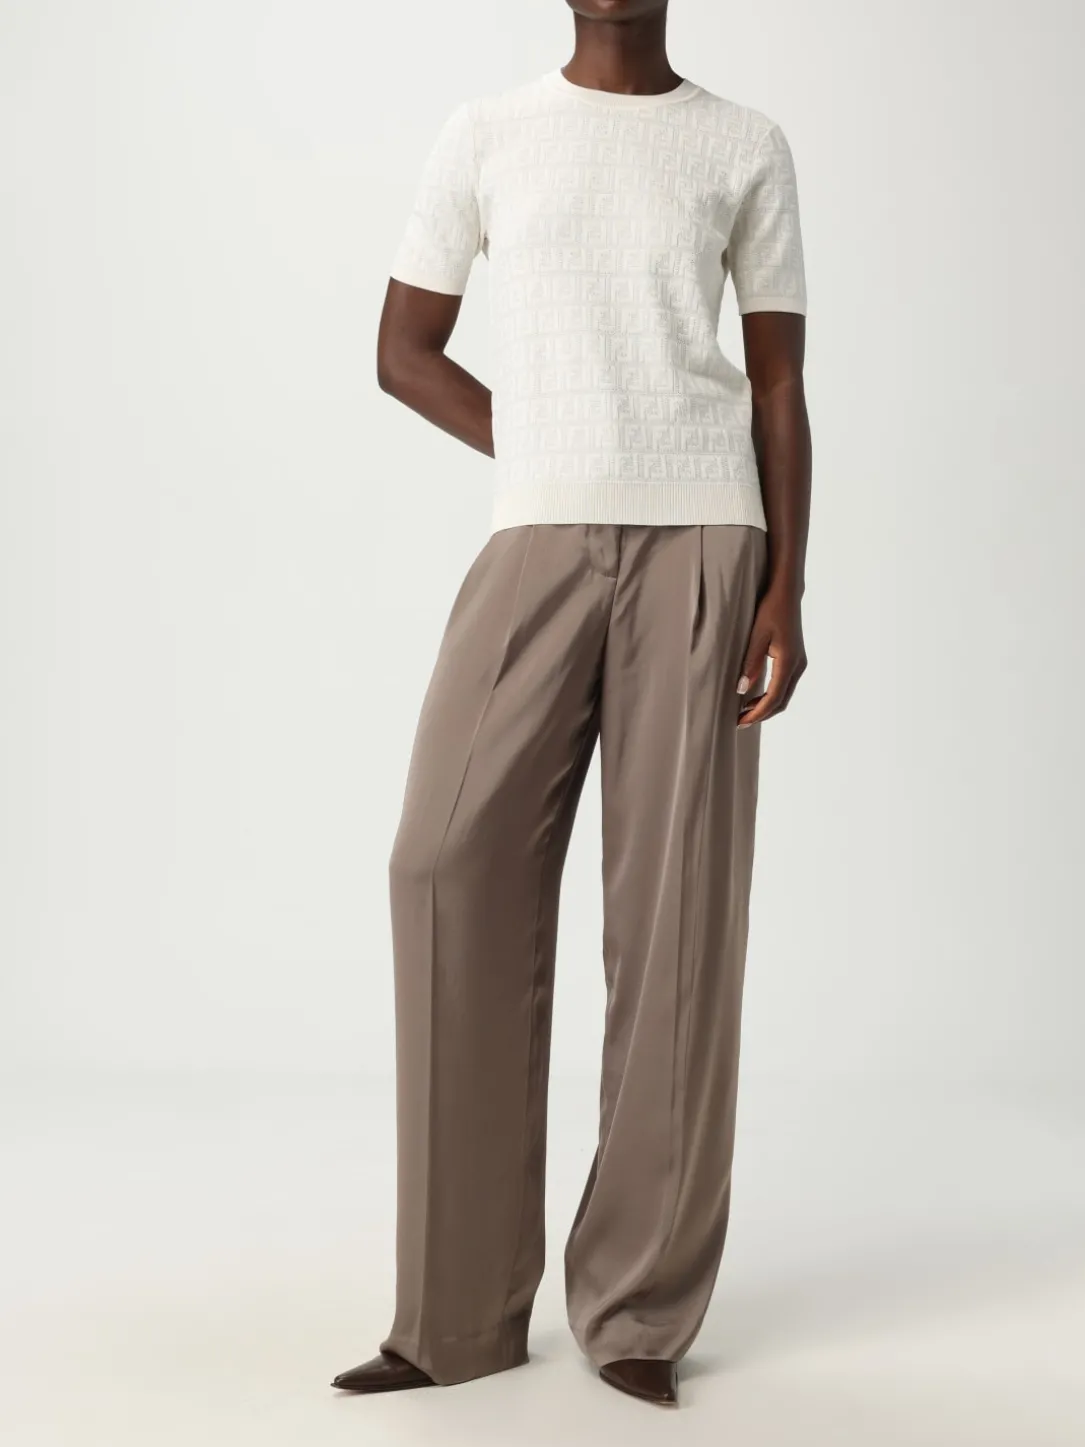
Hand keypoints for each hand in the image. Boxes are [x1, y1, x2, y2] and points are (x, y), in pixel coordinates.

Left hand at [736, 585, 806, 727]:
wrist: (786, 593)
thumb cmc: (770, 610)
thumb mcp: (756, 635)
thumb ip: (750, 663)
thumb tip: (741, 690)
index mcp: (789, 662)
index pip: (774, 698)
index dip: (758, 713)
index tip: (741, 722)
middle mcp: (797, 666)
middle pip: (782, 701)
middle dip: (762, 714)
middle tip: (740, 722)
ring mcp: (799, 663)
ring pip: (784, 695)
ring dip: (766, 706)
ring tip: (745, 711)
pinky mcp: (795, 659)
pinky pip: (785, 685)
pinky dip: (771, 696)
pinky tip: (756, 696)